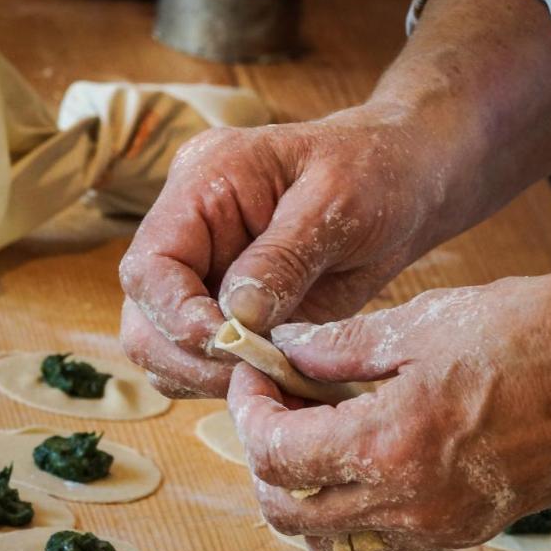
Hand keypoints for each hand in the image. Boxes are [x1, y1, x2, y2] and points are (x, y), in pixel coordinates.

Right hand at [119, 103, 468, 398]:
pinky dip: (240, 381)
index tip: (229, 342)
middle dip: (191, 358)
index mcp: (201, 186)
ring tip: (280, 374)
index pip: (149, 265)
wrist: (405, 180)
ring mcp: (207, 278)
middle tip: (257, 371)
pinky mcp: (233, 315)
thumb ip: (283, 259)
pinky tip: (286, 375)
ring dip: (214, 377)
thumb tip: (237, 318)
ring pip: (167, 353)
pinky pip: (209, 365)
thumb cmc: (374, 169)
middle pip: (144, 320)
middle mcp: (191, 236)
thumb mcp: (335, 201)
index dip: (175, 315)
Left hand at [226, 274, 550, 550]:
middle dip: (264, 454)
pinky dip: (347, 512)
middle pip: (286, 510)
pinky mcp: (463, 532)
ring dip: (301, 489)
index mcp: (391, 444)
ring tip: (316, 428)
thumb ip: (342, 346)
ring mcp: (437, 528)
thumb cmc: (543, 336)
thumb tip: (283, 352)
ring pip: (327, 537)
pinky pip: (377, 543)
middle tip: (276, 401)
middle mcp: (407, 504)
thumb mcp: (429, 320)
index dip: (247, 410)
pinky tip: (362, 457)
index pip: (275, 453)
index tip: (254, 373)